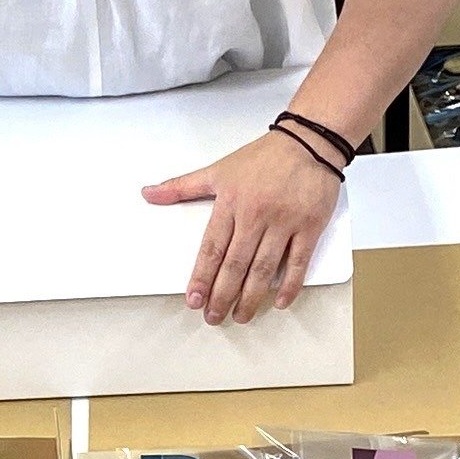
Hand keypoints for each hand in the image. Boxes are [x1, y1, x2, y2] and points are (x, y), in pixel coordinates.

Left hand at [144, 129, 339, 326]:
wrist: (309, 141)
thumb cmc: (265, 157)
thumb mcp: (218, 170)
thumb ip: (182, 187)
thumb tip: (149, 194)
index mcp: (231, 203)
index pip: (212, 248)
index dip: (202, 277)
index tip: (194, 299)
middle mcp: (256, 215)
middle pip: (236, 264)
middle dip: (223, 295)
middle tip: (214, 317)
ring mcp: (284, 222)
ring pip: (264, 268)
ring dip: (251, 297)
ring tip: (241, 316)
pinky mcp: (309, 227)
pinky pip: (298, 262)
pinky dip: (289, 285)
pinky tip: (279, 301)